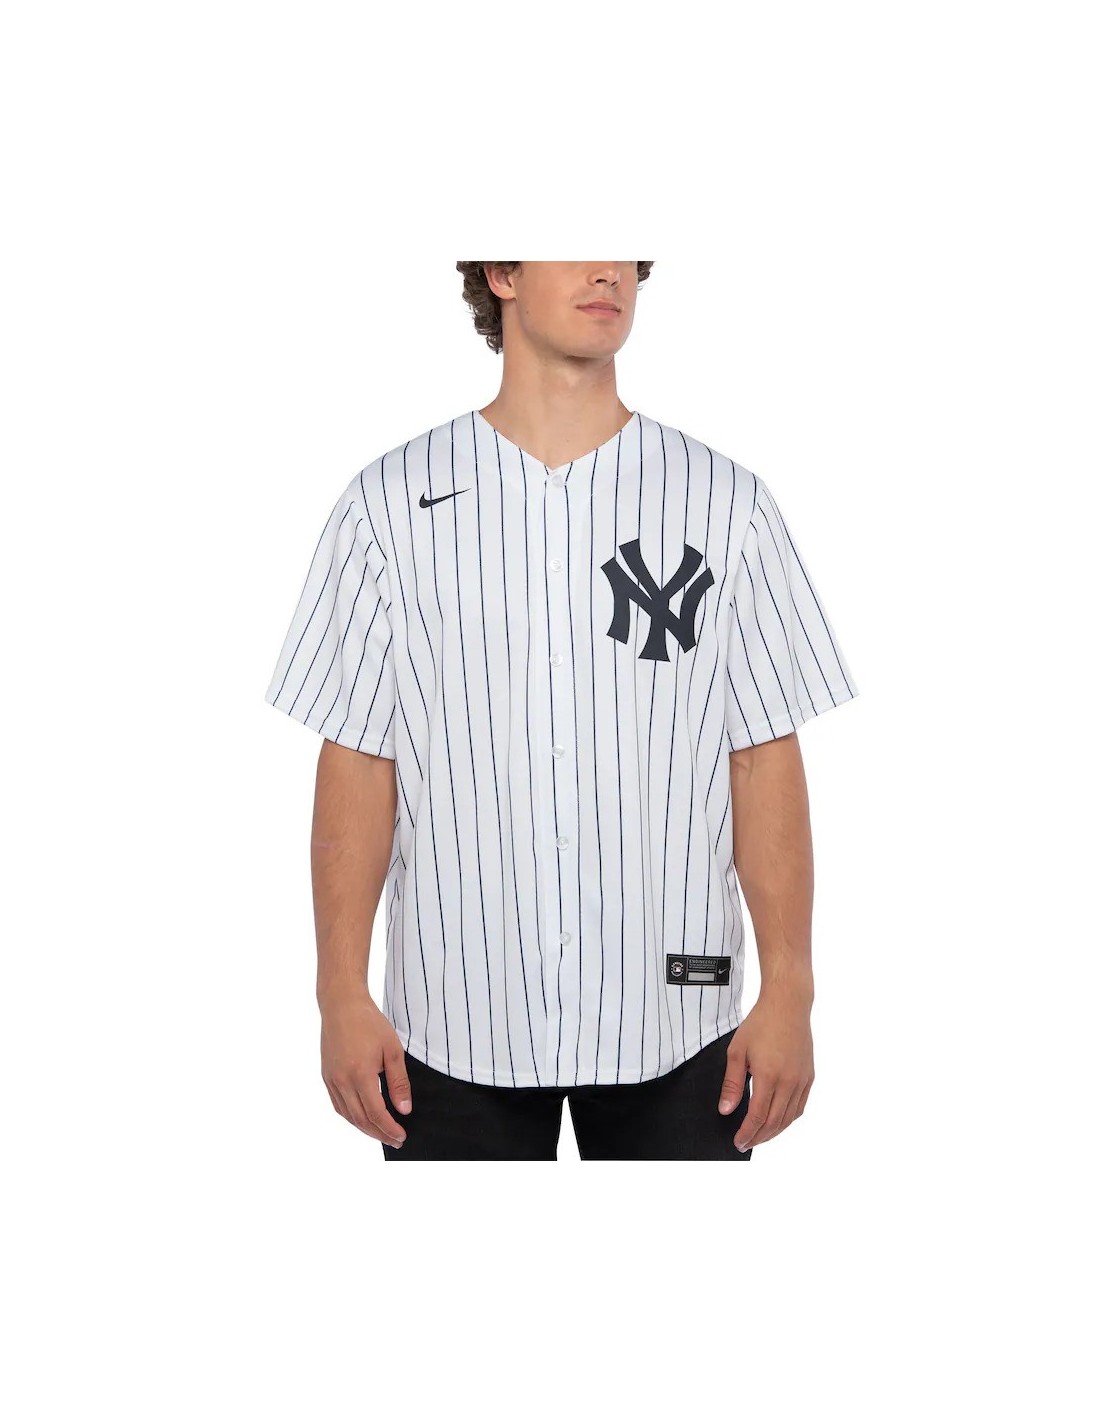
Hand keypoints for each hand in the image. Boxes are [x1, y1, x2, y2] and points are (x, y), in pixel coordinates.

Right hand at [320, 987, 412, 1148]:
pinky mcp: (326, 1076)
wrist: (341, 1005)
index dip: (389, 1128)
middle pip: (361, 1119)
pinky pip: (338, 1105)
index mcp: (360, 1074)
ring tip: (381, 1133)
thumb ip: (399, 1082)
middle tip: (395, 1141)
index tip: (402, 1136)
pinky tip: (363, 1118)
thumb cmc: (370, 1023)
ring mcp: (331, 1080)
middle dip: (379, 1134)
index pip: (376, 1113)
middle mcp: (342, 1081)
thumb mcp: (393, 1050)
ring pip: (348, 1115)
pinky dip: (351, 1117)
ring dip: (365, 1129)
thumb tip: (404, 1109)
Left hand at [718, 993, 813, 1151]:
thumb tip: (726, 1111)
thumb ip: (732, 1084)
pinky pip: (800, 1107)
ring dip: (774, 1132)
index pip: (758, 1117)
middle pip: (774, 1122)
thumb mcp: (737, 1051)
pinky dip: (788, 1119)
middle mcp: (789, 1082)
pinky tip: (778, 1121)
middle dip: (759, 1137)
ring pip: (789, 1118)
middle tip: (746, 1144)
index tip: (738, 1143)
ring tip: (759, 1137)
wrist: (788, 1006)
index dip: (747, 1133)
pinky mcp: (809, 1077)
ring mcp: (801, 1080)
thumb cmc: (760, 1024)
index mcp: (769, 1076)